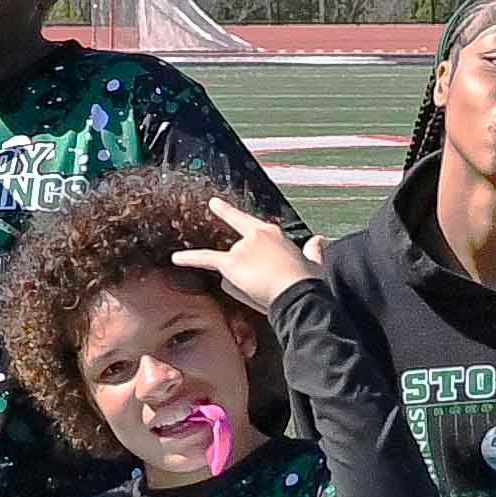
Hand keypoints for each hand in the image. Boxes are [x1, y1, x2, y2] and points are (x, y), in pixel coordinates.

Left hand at [172, 193, 326, 313]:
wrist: (298, 292)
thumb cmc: (308, 281)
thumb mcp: (314, 262)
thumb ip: (314, 250)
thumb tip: (320, 240)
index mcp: (273, 233)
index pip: (247, 223)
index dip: (228, 214)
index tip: (214, 204)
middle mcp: (254, 235)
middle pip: (237, 253)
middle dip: (247, 268)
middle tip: (257, 277)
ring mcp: (241, 248)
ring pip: (229, 266)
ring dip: (241, 281)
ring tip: (262, 292)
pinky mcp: (231, 263)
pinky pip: (205, 259)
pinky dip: (189, 258)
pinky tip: (175, 258)